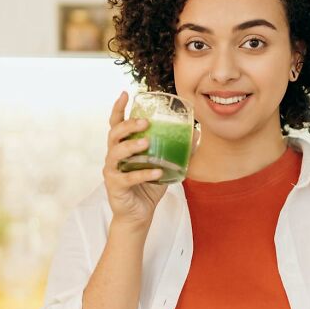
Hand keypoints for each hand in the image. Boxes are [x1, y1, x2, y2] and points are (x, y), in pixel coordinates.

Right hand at [103, 90, 169, 229]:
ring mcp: (112, 171)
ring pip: (116, 153)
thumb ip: (177, 149)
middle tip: (144, 122)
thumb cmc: (149, 186)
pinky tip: (156, 171)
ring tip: (146, 143)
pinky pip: (128, 178)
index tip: (126, 93)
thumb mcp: (165, 165)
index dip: (119, 108)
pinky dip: (142, 174)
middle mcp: (113, 156)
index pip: (116, 123)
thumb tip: (197, 133)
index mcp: (123, 146)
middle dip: (127, 125)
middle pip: (114, 134)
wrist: (138, 215)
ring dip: (131, 146)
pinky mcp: (115, 187)